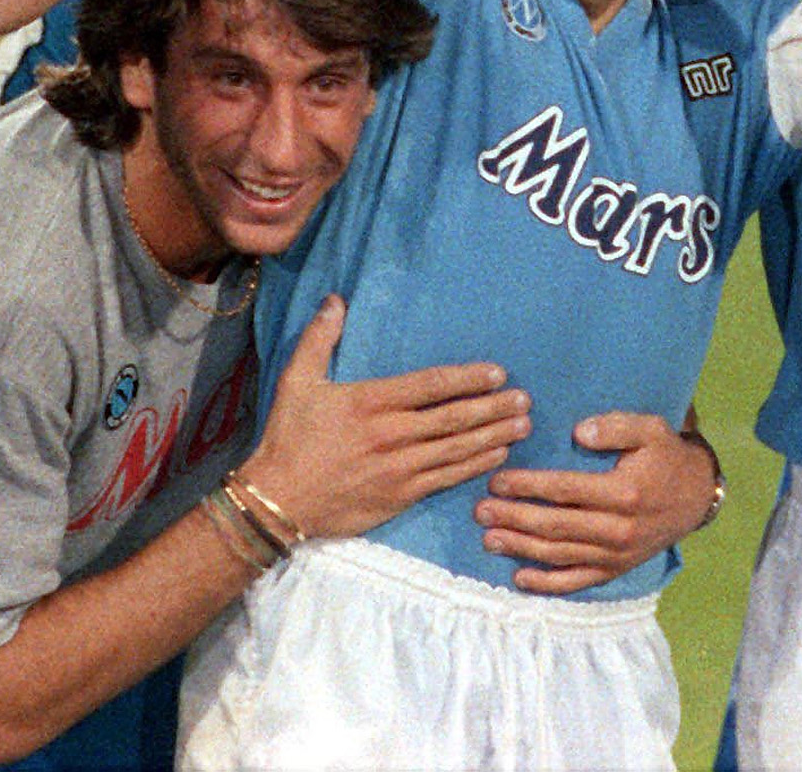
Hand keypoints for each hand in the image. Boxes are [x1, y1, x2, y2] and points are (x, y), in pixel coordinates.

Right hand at [239, 298, 530, 542]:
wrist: (276, 501)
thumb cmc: (288, 438)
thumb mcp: (296, 381)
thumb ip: (319, 339)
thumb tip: (335, 300)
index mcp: (371, 402)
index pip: (431, 386)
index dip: (468, 378)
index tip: (498, 373)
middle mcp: (391, 434)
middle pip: (453, 418)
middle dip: (493, 407)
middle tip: (525, 399)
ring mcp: (399, 468)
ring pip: (457, 449)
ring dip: (493, 435)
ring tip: (523, 424)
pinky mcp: (400, 497)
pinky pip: (446, 479)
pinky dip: (474, 466)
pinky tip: (497, 456)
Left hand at [476, 413, 719, 593]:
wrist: (697, 497)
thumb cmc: (666, 457)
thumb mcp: (650, 429)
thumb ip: (615, 427)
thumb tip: (579, 433)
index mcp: (623, 493)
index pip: (565, 490)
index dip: (528, 486)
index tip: (498, 480)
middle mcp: (618, 529)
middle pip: (555, 526)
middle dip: (514, 518)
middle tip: (481, 511)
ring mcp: (615, 555)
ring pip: (560, 555)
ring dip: (521, 548)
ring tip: (489, 538)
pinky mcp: (615, 570)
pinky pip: (576, 582)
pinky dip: (547, 583)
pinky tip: (519, 578)